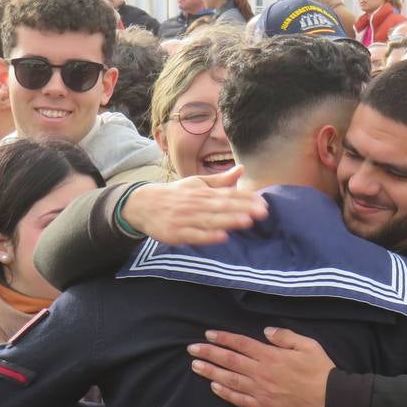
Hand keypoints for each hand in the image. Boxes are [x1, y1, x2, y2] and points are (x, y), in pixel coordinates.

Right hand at [122, 168, 268, 246]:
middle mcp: (196, 204)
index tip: (263, 203)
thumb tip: (241, 169)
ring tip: (247, 221)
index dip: (246, 199)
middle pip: (222, 207)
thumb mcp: (196, 183)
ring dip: (229, 220)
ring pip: (210, 220)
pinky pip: (194, 235)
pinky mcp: (177, 233)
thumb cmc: (175, 195)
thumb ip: (220, 180)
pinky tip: (221, 237)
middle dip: (243, 209)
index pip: (228, 195)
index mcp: (203, 192)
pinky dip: (208, 236)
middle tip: (262, 212)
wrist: (143, 204)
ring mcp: (186, 219)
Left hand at [188, 328, 333, 406]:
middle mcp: (261, 372)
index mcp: (271, 355)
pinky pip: (239, 400)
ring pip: (229, 380)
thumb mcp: (308, 345)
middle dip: (209, 353)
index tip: (208, 334)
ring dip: (210, 372)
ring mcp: (260, 391)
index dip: (223, 338)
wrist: (329, 400)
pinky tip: (214, 387)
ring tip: (195, 366)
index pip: (241, 344)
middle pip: (229, 360)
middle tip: (192, 349)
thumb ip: (285, 336)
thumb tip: (266, 331)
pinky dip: (225, 393)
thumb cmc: (320, 370)